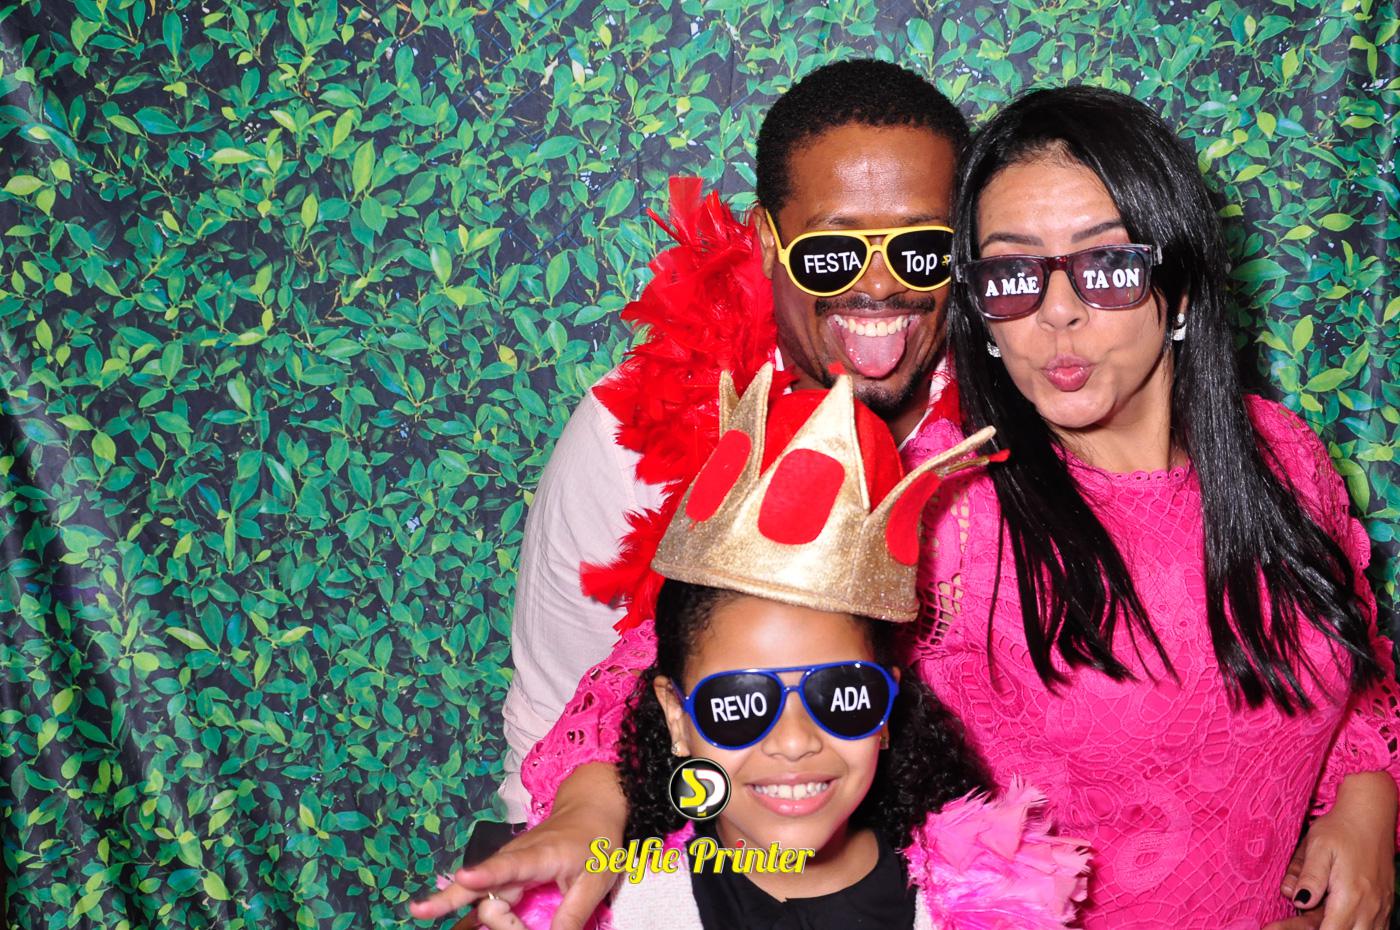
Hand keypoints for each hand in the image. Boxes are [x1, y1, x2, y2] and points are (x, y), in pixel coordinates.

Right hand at [408, 763, 625, 929]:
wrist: (590, 806)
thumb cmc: (596, 839)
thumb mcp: (595, 880)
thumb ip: (573, 914)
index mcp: (540, 855)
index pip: (509, 865)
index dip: (486, 873)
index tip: (464, 876)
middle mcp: (516, 858)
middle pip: (480, 882)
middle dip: (454, 898)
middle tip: (422, 910)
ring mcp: (508, 863)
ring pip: (478, 890)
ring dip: (466, 908)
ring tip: (439, 914)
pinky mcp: (508, 871)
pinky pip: (485, 893)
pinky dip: (469, 908)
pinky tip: (442, 913)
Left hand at [1263, 771, 1396, 929]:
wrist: (1370, 817)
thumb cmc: (1340, 829)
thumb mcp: (1318, 846)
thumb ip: (1309, 875)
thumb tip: (1297, 900)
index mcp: (1351, 895)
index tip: (1274, 929)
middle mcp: (1370, 907)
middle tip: (1282, 926)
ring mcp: (1380, 908)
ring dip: (1335, 929)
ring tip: (1309, 921)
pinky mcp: (1384, 906)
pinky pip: (1371, 929)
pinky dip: (1351, 929)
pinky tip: (1333, 920)